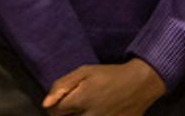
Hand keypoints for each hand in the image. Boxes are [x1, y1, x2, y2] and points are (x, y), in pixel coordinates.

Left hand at [43, 58, 166, 115]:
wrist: (139, 84)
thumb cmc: (110, 75)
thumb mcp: (85, 72)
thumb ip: (62, 86)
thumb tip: (45, 103)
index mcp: (81, 101)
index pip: (54, 112)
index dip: (57, 105)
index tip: (66, 99)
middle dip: (67, 114)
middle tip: (78, 105)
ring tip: (87, 109)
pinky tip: (99, 112)